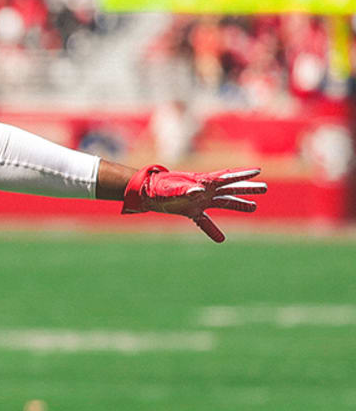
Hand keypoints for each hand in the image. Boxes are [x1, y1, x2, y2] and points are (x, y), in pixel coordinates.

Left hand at [122, 165, 265, 241]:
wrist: (146, 194)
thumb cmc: (160, 188)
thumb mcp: (173, 188)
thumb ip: (186, 189)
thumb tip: (199, 190)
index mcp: (203, 181)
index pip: (226, 177)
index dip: (242, 175)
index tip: (257, 171)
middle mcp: (205, 190)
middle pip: (230, 189)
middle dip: (247, 188)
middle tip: (264, 188)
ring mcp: (199, 200)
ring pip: (223, 203)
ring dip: (238, 205)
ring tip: (253, 207)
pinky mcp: (191, 210)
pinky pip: (205, 221)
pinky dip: (212, 229)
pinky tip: (221, 239)